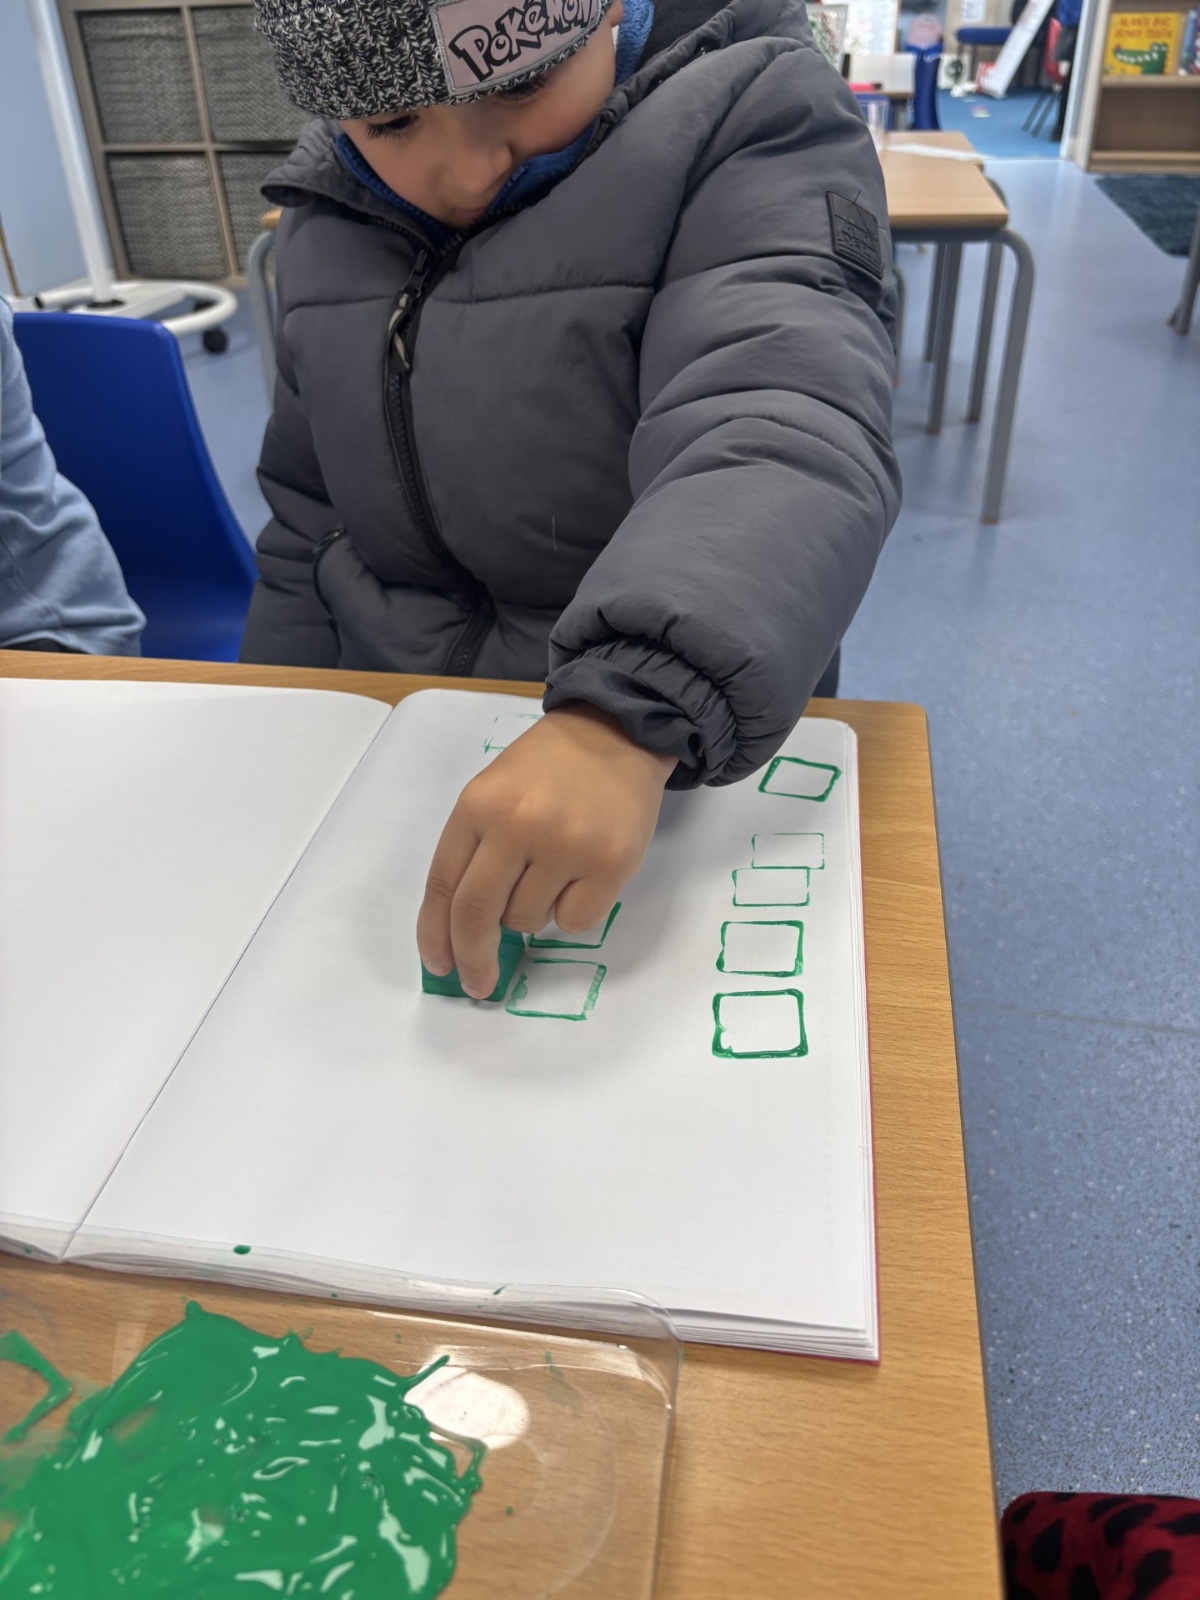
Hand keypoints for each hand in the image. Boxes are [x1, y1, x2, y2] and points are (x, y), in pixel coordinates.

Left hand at [417, 704, 674, 998]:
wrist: (617, 733)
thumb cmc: (548, 768)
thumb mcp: (494, 792)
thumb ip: (476, 851)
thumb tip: (462, 931)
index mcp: (478, 806)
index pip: (444, 886)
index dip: (435, 935)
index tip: (440, 966)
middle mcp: (518, 825)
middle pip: (478, 915)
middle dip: (473, 958)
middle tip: (478, 983)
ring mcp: (566, 845)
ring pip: (528, 921)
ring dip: (531, 915)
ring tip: (551, 871)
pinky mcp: (610, 863)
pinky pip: (573, 921)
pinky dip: (571, 911)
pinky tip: (582, 874)